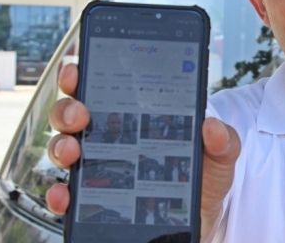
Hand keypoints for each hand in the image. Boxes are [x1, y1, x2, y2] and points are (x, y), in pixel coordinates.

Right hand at [45, 63, 240, 241]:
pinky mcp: (98, 197)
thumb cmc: (207, 176)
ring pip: (65, 148)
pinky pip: (69, 194)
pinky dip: (62, 193)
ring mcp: (101, 165)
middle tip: (80, 114)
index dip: (83, 73)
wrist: (204, 217)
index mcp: (139, 115)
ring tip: (74, 151)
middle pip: (74, 113)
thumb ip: (223, 139)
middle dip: (68, 108)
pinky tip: (68, 194)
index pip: (104, 86)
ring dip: (61, 146)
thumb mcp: (220, 153)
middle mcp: (113, 136)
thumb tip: (212, 127)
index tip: (76, 68)